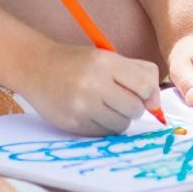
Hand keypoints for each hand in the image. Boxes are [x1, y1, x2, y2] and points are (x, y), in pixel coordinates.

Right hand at [23, 42, 161, 135]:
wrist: (36, 68)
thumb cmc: (78, 63)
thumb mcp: (107, 57)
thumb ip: (137, 74)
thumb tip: (156, 104)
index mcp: (106, 62)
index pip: (146, 85)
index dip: (148, 93)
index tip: (142, 94)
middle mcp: (94, 83)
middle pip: (135, 109)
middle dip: (133, 108)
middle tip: (119, 100)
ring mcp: (83, 106)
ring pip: (121, 125)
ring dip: (118, 119)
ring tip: (104, 106)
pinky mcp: (74, 124)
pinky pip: (103, 134)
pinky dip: (103, 127)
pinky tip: (91, 113)